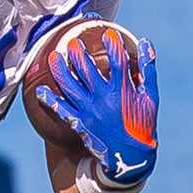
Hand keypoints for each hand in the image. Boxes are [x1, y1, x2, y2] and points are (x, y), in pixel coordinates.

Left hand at [35, 31, 157, 184]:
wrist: (129, 158)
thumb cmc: (143, 125)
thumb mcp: (150, 97)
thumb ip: (147, 70)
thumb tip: (146, 43)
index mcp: (122, 90)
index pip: (117, 62)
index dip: (112, 46)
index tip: (108, 34)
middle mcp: (103, 98)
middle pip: (87, 70)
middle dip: (78, 53)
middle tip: (73, 42)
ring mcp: (89, 110)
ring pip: (70, 86)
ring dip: (60, 70)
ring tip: (54, 57)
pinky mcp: (80, 123)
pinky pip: (62, 109)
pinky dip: (50, 100)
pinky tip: (41, 90)